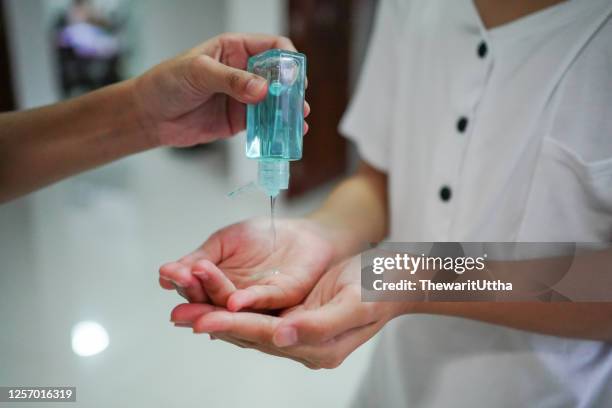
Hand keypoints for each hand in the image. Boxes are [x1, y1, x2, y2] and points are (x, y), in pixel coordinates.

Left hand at [131, 33, 308, 146]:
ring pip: (275, 102)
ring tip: (298, 121)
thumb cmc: (166, 83)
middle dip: (292, 89)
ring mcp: (243, 97)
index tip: (292, 77)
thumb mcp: (198, 73)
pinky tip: (285, 133)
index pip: (273, 46)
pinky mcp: (240, 120)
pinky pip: (264, 123)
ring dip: (288, 111)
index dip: (288, 60)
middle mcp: (244, 71)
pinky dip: (276, 128)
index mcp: (235, 49)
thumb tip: (261, 89)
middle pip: (280, 76)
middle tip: (298, 102)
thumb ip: (231, 79)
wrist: (149, 116)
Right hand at [159, 218, 338, 310]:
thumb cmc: (262, 238)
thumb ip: (198, 259)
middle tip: (179, 280)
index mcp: (218, 289)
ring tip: (195, 283)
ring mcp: (258, 303)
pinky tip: (233, 301)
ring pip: (231, 306)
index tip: (168, 272)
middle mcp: (234, 301)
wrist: (301, 231)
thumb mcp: (223, 243)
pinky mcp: (283, 297)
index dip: (182, 281)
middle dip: (192, 293)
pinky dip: (247, 301)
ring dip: (213, 297)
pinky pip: (264, 303)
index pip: (195, 290)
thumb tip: (164, 274)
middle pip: (209, 303)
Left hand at [169, 257, 407, 368]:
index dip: (234, 327)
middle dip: (214, 324)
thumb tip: (282, 336)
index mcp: (320, 348)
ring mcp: (298, 335)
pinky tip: (212, 306)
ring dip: (217, 318)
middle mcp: (305, 346)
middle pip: (251, 336)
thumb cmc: (377, 287)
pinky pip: (257, 318)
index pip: (268, 337)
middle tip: (179, 314)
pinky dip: (233, 311)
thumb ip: (319, 324)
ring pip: (249, 328)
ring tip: (184, 309)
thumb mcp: (355, 302)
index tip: (202, 320)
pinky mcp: (294, 320)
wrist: (391, 279)